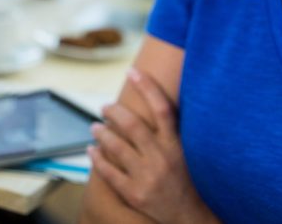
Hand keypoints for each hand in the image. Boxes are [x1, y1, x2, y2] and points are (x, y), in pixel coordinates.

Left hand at [88, 68, 216, 223]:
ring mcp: (147, 176)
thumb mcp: (186, 152)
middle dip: (114, 111)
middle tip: (104, 107)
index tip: (133, 72)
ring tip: (94, 126)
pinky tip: (91, 150)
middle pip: (132, 125)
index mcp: (176, 144)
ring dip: (102, 132)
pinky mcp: (134, 193)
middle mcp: (161, 157)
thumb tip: (151, 104)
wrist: (190, 215)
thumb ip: (170, 131)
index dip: (147, 87)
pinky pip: (109, 172)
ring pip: (117, 146)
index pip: (162, 108)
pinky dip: (97, 159)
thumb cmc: (187, 180)